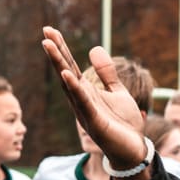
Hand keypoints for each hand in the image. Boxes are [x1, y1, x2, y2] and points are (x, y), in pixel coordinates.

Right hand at [41, 27, 149, 171]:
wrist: (134, 149)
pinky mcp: (94, 122)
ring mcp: (85, 110)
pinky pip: (82, 102)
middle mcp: (81, 100)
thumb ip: (107, 73)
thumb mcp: (118, 92)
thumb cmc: (124, 123)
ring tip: (49, 45)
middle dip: (56, 52)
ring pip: (69, 84)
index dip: (62, 48)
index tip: (51, 30)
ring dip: (59, 64)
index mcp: (86, 92)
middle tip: (46, 32)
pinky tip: (67, 74)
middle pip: (65, 71)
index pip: (71, 66)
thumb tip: (94, 48)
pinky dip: (74, 88)